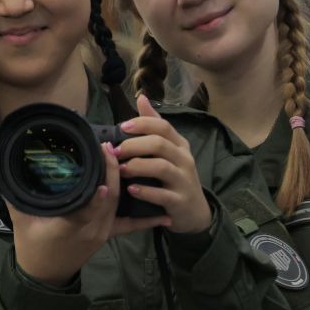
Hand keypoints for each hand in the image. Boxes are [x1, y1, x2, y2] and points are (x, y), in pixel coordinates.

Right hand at [8, 142, 169, 284]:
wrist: (44, 276)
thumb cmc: (31, 246)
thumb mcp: (21, 219)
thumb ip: (17, 194)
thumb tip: (9, 167)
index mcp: (71, 225)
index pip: (89, 202)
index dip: (100, 182)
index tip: (103, 158)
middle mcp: (92, 228)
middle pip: (110, 199)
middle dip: (114, 171)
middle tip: (112, 146)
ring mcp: (102, 232)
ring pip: (120, 205)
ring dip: (126, 182)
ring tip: (129, 158)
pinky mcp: (107, 235)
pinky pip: (129, 225)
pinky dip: (146, 219)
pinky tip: (163, 214)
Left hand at [115, 93, 212, 233]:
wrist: (194, 212)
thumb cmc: (175, 177)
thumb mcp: (169, 150)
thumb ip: (154, 126)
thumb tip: (142, 98)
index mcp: (179, 145)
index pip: (163, 126)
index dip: (142, 124)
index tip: (122, 127)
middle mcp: (184, 160)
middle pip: (159, 144)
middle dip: (133, 145)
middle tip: (114, 151)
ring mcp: (184, 180)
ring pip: (161, 167)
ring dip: (137, 166)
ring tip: (121, 169)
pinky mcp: (180, 201)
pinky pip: (162, 194)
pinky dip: (145, 191)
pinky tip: (131, 189)